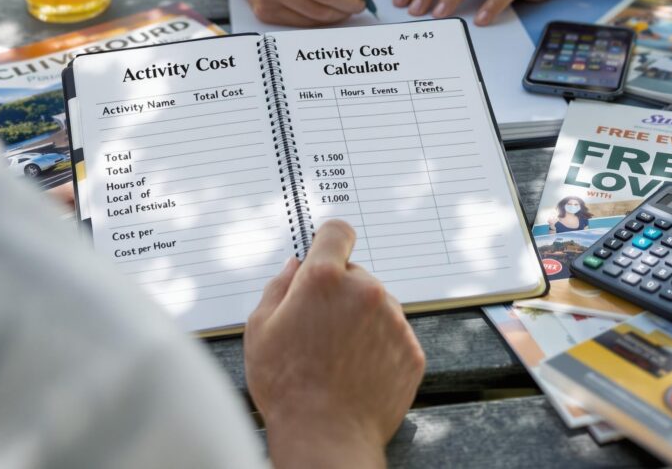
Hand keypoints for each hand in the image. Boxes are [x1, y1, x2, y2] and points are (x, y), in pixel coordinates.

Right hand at [245, 221, 423, 467]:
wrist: (326, 437)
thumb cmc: (287, 386)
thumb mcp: (260, 329)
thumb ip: (278, 287)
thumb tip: (296, 267)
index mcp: (325, 279)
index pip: (337, 232)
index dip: (329, 242)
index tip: (326, 254)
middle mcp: (365, 291)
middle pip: (356, 275)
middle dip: (340, 294)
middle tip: (320, 329)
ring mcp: (393, 320)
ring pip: (378, 306)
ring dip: (362, 320)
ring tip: (338, 357)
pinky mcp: (411, 349)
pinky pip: (394, 335)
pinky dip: (380, 347)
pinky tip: (357, 370)